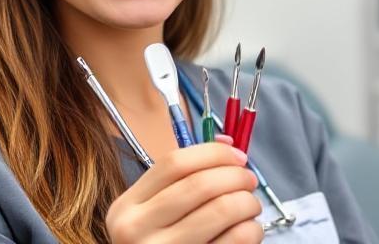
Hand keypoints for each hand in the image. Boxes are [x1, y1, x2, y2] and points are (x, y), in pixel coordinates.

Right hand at [106, 135, 263, 242]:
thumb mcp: (154, 212)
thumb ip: (184, 178)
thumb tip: (227, 144)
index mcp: (126, 207)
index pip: (174, 163)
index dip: (214, 154)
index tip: (238, 156)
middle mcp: (137, 231)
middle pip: (201, 185)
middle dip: (236, 176)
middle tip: (249, 180)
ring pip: (222, 210)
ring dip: (248, 202)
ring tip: (251, 206)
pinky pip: (235, 240)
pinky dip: (252, 229)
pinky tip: (249, 230)